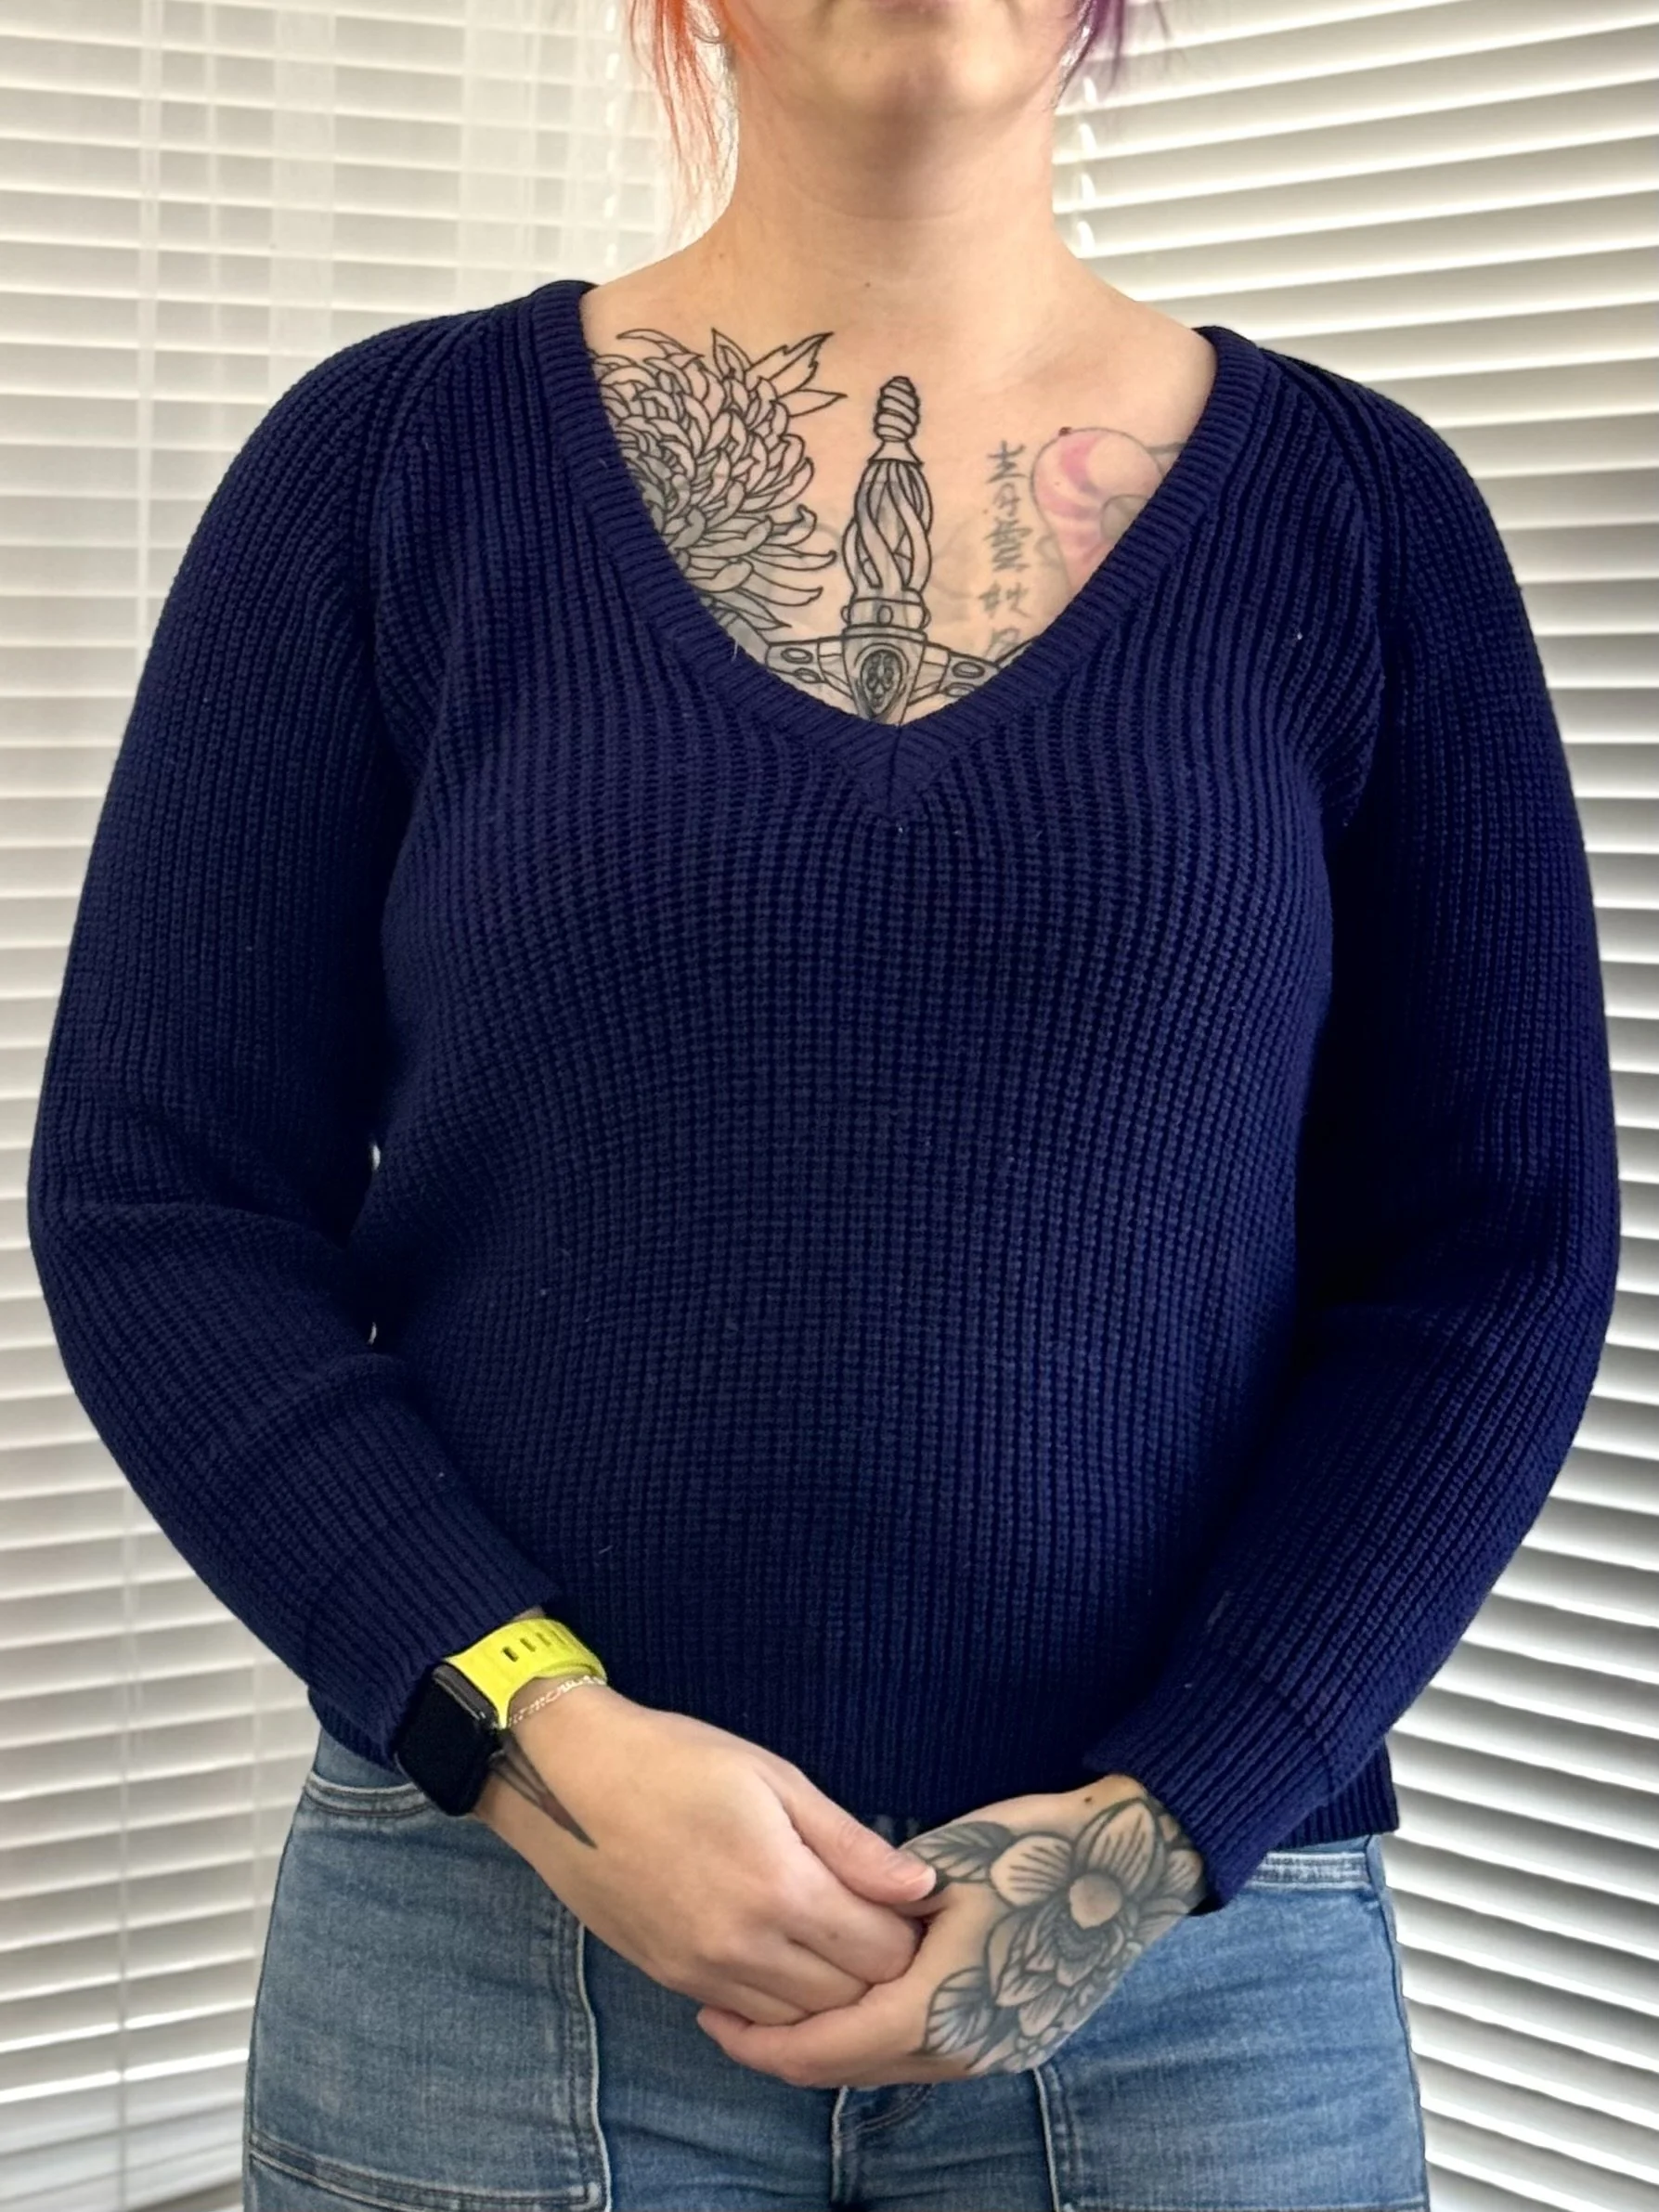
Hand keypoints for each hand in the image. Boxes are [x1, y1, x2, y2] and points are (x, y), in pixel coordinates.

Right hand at [471, 1682, 937, 2022]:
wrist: (568, 1779)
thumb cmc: (678, 1760)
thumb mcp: (775, 1779)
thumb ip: (851, 1843)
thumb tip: (921, 1887)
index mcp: (781, 1888)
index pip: (883, 1952)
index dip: (913, 1936)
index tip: (920, 1909)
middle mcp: (745, 1947)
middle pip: (849, 1999)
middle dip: (883, 1971)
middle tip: (891, 1929)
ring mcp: (704, 1972)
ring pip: (801, 2023)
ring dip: (834, 1996)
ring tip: (844, 1945)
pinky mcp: (673, 1979)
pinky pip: (750, 2018)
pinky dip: (783, 2004)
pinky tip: (791, 1960)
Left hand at [695, 1773, 1206, 2086]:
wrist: (1133, 1862)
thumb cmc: (1036, 1849)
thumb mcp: (941, 1867)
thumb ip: (872, 1906)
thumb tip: (806, 1923)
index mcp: (936, 2011)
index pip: (822, 2049)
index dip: (756, 2039)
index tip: (710, 2014)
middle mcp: (964, 2052)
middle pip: (848, 2070)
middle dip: (782, 2048)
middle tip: (726, 2013)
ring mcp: (996, 2053)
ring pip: (886, 2066)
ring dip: (829, 2044)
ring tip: (778, 2006)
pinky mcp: (1016, 2040)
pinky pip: (925, 2054)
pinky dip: (876, 2036)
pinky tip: (852, 2000)